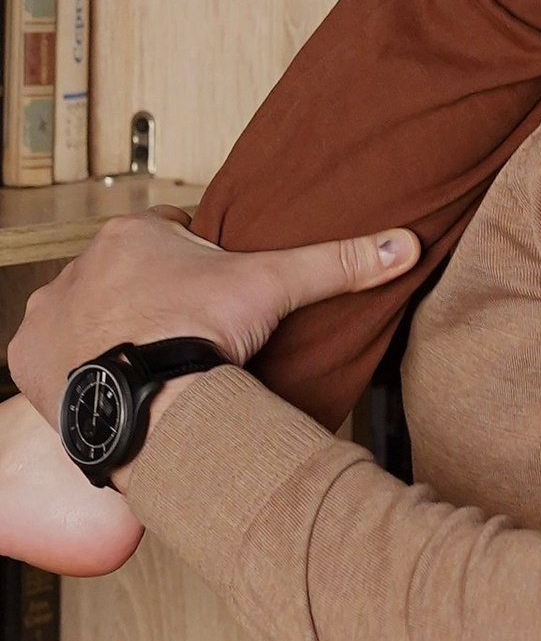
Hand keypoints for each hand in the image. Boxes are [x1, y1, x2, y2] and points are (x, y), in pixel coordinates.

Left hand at [7, 214, 418, 439]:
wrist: (146, 406)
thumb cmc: (199, 339)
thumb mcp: (274, 289)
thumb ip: (337, 262)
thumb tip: (403, 243)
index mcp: (133, 235)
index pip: (167, 234)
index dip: (194, 264)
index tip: (212, 296)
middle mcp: (79, 266)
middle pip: (123, 275)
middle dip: (148, 299)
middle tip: (185, 336)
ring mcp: (48, 312)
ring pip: (84, 313)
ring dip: (108, 333)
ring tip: (149, 366)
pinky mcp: (26, 356)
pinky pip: (46, 355)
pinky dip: (72, 368)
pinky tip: (108, 383)